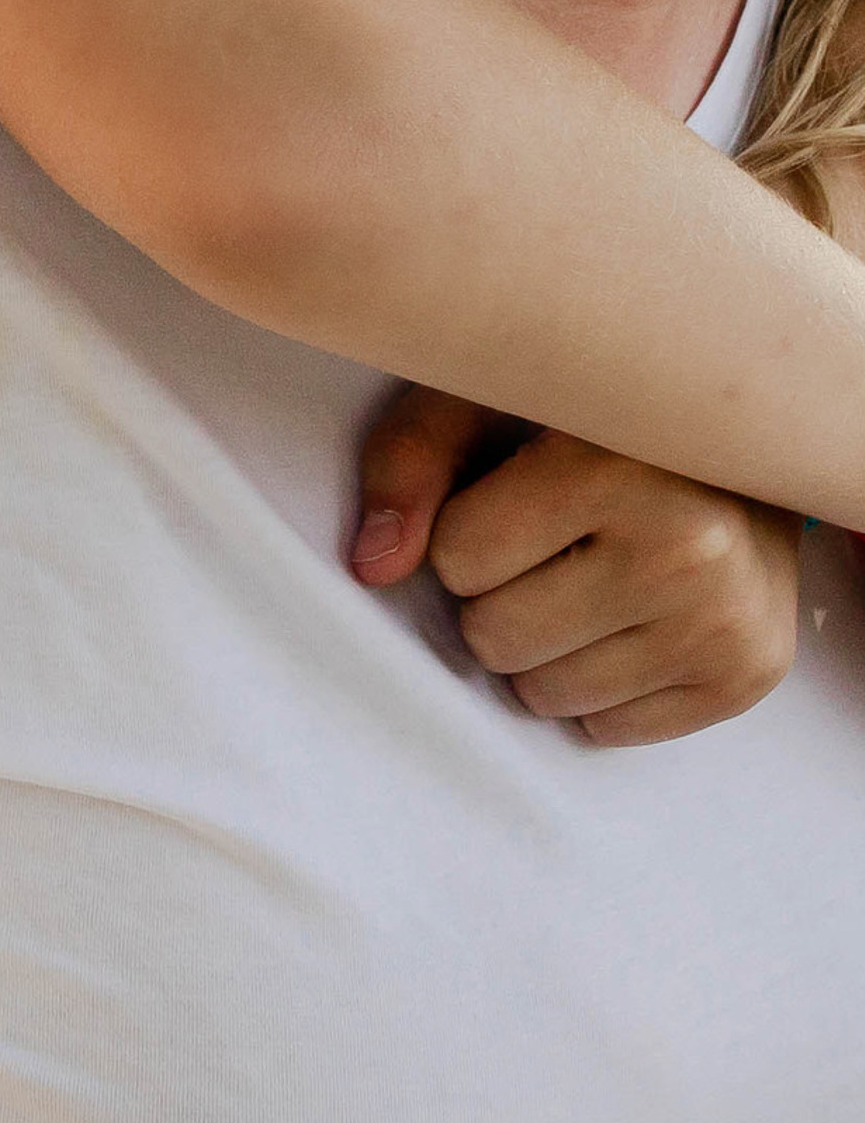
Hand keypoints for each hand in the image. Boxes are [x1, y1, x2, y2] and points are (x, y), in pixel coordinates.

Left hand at [351, 385, 801, 746]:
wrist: (751, 436)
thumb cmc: (604, 414)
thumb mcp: (493, 392)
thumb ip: (414, 458)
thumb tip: (372, 567)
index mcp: (615, 467)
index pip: (458, 558)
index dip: (465, 532)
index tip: (511, 498)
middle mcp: (686, 551)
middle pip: (497, 637)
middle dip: (499, 595)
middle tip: (549, 546)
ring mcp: (725, 622)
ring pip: (546, 695)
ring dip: (544, 646)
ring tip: (588, 577)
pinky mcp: (748, 675)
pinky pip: (609, 729)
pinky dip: (598, 685)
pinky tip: (629, 616)